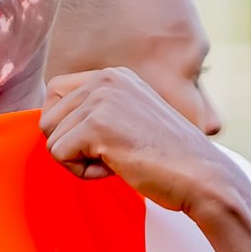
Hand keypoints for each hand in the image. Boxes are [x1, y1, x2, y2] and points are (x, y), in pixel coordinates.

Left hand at [40, 66, 239, 214]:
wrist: (202, 176)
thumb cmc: (168, 159)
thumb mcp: (130, 119)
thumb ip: (96, 112)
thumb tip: (48, 122)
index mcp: (114, 75)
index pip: (54, 93)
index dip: (67, 127)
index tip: (103, 141)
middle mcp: (105, 78)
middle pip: (48, 119)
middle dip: (73, 147)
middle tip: (114, 153)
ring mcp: (101, 99)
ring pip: (51, 140)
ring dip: (80, 161)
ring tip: (120, 159)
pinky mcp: (97, 125)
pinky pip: (60, 156)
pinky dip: (84, 172)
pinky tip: (118, 167)